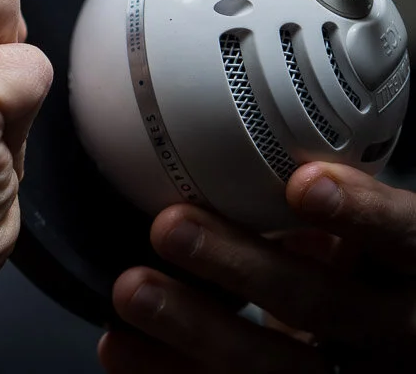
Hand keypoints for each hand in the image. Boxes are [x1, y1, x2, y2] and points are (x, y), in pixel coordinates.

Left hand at [100, 162, 415, 372]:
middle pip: (320, 304)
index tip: (304, 185)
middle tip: (170, 226)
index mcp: (413, 271)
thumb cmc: (371, 274)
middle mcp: (393, 331)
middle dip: (240, 264)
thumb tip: (263, 155)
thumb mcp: (370, 240)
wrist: (385, 353)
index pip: (404, 238)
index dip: (361, 216)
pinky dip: (168, 370)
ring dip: (194, 326)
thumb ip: (333, 207)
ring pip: (275, 365)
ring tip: (133, 289)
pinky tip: (120, 345)